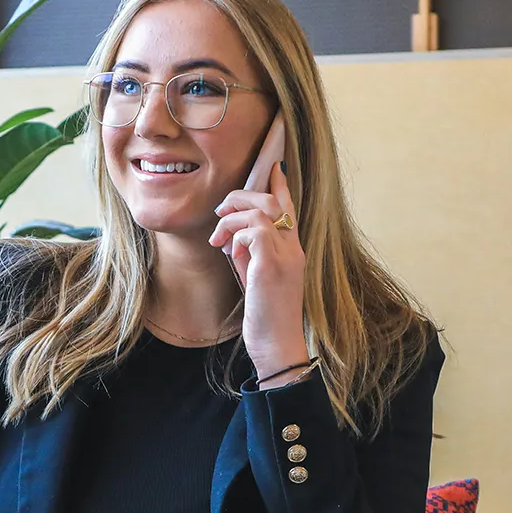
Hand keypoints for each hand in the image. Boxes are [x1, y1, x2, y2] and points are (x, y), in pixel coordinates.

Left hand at [208, 162, 308, 379]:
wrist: (277, 346)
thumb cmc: (266, 317)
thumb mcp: (257, 279)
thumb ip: (250, 255)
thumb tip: (234, 238)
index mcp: (292, 251)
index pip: (289, 208)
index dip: (280, 185)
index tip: (272, 167)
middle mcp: (293, 249)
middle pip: (271, 201)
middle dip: (241, 197)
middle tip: (220, 213)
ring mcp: (285, 256)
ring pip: (260, 211)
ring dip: (232, 218)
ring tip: (218, 238)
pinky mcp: (272, 267)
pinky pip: (254, 231)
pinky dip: (236, 236)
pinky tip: (230, 252)